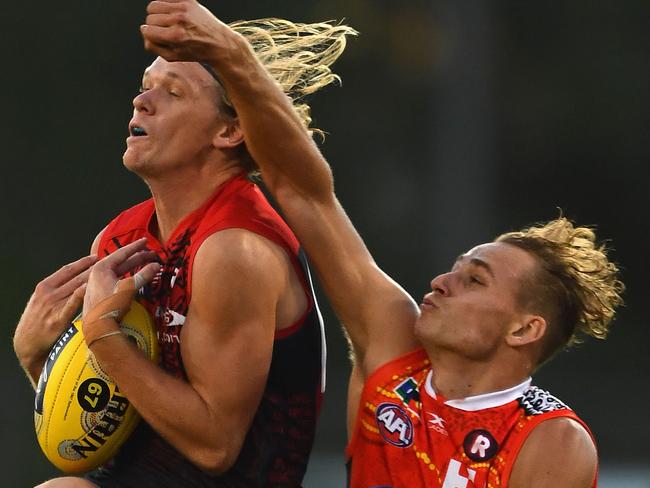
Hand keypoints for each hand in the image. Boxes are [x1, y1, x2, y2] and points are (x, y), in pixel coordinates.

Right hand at [14, 255, 96, 370]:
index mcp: (44, 286)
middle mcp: (49, 293)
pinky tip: (92, 288)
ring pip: (77, 288)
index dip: (82, 262)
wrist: (26, 343)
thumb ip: (56, 290)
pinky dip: (81, 295)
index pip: (67, 270)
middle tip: (107, 262)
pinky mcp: (58, 319)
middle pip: (75, 277)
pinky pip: (72, 304)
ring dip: (92, 280)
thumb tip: (75, 281)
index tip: (95, 257)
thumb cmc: (37, 321)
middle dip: (92, 269)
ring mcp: (54, 306)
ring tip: (107, 273)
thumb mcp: (41, 300)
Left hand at [83, 238, 160, 315]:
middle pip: (122, 261)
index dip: (136, 247)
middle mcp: (98, 273)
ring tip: (145, 263)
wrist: (97, 326)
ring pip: (119, 271)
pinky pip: (117, 279)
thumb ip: (144, 275)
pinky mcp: (100, 292)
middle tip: (151, 254)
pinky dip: (127, 276)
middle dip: (138, 258)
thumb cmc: (109, 306)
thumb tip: (156, 265)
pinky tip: (134, 277)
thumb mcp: (129, 288)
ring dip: (133, 267)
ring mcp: (98, 283)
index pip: (122, 253)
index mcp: (102, 268)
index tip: (145, 241)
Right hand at [140, 0, 231, 62]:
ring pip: (154, 5)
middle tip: (163, 31)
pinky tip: (172, 14)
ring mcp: (183, 8)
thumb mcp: (174, 57)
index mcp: (175, 36)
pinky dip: (165, 5)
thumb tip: (144, 33)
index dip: (149, 35)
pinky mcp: (188, 0)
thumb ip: (154, 47)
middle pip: (150, 18)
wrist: (218, 42)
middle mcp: (179, 20)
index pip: (147, 30)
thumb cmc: (196, 51)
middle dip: (153, 25)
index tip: (155, 36)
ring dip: (157, 14)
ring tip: (166, 22)